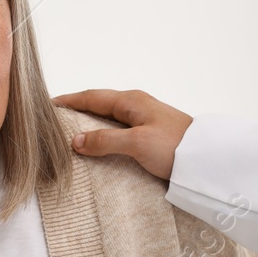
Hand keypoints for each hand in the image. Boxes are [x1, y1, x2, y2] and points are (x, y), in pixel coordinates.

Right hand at [54, 89, 192, 180]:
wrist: (207, 160)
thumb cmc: (175, 147)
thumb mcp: (136, 143)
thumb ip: (105, 140)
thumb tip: (76, 140)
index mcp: (131, 101)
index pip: (92, 96)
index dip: (70, 100)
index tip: (49, 104)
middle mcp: (136, 106)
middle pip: (100, 104)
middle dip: (78, 108)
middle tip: (56, 118)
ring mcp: (144, 119)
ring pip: (110, 117)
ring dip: (91, 122)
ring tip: (72, 131)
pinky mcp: (151, 134)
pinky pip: (120, 129)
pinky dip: (104, 133)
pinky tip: (100, 144)